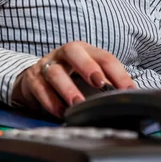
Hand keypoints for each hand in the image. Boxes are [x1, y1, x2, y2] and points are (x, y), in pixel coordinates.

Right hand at [11, 41, 135, 117]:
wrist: (34, 78)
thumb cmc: (69, 76)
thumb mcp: (88, 74)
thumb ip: (106, 82)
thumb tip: (128, 96)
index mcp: (84, 50)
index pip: (104, 57)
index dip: (117, 72)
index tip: (127, 89)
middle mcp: (64, 54)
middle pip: (74, 51)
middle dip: (87, 66)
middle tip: (99, 82)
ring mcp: (47, 64)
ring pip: (55, 72)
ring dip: (67, 88)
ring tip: (77, 104)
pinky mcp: (32, 79)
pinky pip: (39, 88)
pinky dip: (50, 101)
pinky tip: (59, 111)